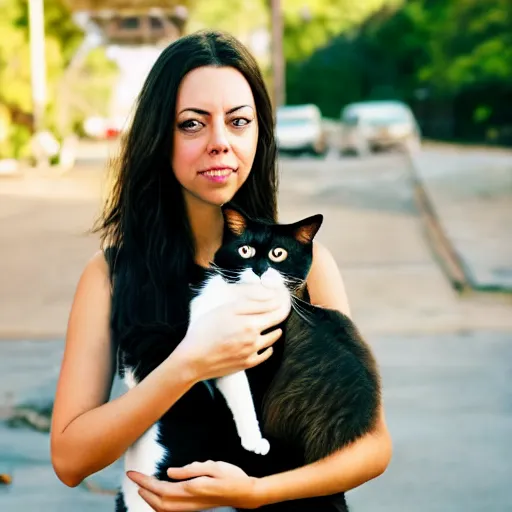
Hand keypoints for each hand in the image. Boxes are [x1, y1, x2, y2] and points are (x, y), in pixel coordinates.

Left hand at [127, 461, 261, 510]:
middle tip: (133, 476)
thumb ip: (190, 469)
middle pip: (158, 502)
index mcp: (192, 489)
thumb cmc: (231, 476)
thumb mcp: (213, 466)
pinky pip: (170, 510)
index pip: (161, 487)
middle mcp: (189, 502)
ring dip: (149, 499)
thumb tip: (169, 472)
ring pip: (163, 509)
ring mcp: (191, 508)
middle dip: (143, 490)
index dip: (144, 482)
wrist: (245, 493)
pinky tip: (158, 495)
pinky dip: (159, 504)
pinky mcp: (194, 508)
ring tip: (142, 486)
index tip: (133, 474)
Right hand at [175, 283, 290, 381]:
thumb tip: (272, 299)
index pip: (277, 312)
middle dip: (279, 315)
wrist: (193, 359)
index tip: (283, 299)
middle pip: (276, 325)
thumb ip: (252, 303)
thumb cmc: (205, 330)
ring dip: (274, 331)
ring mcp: (252, 353)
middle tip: (278, 309)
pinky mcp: (247, 364)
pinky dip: (268, 348)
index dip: (282, 304)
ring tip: (271, 325)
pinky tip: (265, 344)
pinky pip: (265, 354)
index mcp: (251, 323)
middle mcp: (255, 339)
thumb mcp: (226, 309)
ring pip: (272, 339)